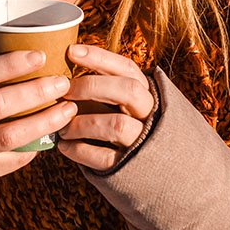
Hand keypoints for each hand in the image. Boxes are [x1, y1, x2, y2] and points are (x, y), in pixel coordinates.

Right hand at [0, 50, 77, 196]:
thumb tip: (31, 59)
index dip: (12, 63)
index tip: (40, 55)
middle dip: (36, 91)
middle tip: (63, 82)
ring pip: (10, 136)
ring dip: (45, 122)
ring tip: (68, 110)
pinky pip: (12, 159)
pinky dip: (35, 146)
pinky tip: (51, 135)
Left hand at [57, 44, 154, 171]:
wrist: (168, 177)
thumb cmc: (134, 132)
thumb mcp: (131, 107)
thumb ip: (110, 90)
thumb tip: (67, 72)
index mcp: (149, 94)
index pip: (127, 68)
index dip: (100, 57)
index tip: (72, 51)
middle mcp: (151, 115)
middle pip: (127, 90)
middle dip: (91, 86)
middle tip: (65, 90)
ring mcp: (143, 143)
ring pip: (115, 125)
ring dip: (81, 123)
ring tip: (61, 126)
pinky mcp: (131, 169)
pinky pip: (104, 157)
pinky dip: (79, 151)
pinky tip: (65, 146)